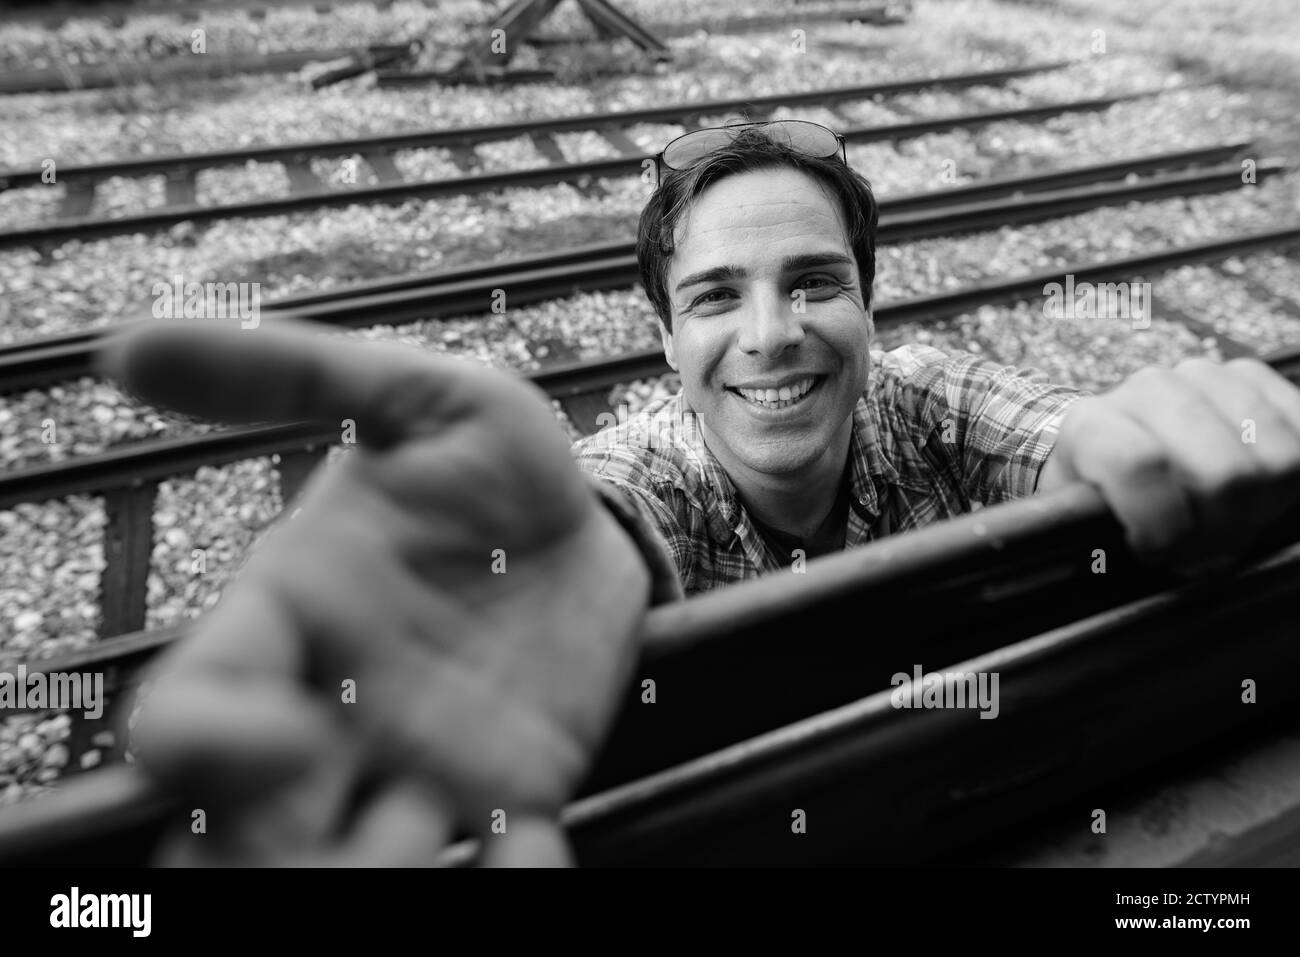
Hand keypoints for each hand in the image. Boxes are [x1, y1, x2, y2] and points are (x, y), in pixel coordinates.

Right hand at [100, 316, 651, 865]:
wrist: (600, 531)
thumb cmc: (497, 465)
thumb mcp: (415, 399)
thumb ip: (287, 375)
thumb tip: (130, 345)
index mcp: (291, 623)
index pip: (192, 717)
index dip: (212, 748)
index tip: (296, 738)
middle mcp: (330, 713)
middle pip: (237, 834)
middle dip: (273, 852)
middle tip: (383, 813)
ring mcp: (412, 769)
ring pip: (335, 870)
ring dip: (368, 876)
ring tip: (443, 818)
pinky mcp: (496, 803)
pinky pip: (468, 871)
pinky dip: (484, 875)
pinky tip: (526, 844)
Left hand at [1036, 356, 1299, 570]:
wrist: (1118, 443)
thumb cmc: (1104, 491)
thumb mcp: (1084, 520)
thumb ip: (1096, 530)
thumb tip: (1122, 534)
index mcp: (1092, 425)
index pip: (1138, 465)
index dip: (1162, 524)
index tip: (1158, 551)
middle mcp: (1148, 390)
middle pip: (1224, 473)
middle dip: (1224, 528)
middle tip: (1203, 546)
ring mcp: (1203, 377)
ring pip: (1275, 458)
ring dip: (1263, 505)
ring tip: (1228, 518)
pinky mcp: (1251, 376)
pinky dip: (1292, 476)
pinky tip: (1260, 489)